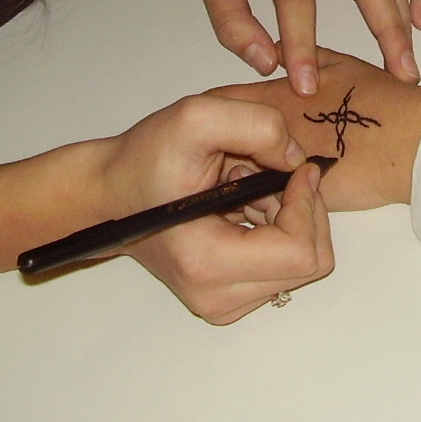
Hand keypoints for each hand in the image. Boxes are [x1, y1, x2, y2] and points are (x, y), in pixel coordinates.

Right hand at [97, 94, 333, 322]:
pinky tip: (242, 203)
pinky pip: (282, 267)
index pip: (301, 251)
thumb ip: (259, 127)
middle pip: (310, 262)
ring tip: (243, 185)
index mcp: (207, 263)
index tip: (294, 168)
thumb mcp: (196, 118)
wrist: (110, 193)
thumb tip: (298, 161)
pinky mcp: (227, 298)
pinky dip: (276, 229)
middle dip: (300, 209)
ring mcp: (222, 303)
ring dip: (287, 216)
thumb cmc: (143, 160)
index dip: (308, 203)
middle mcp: (216, 297)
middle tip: (266, 173)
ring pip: (301, 264)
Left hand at [209, 50, 420, 210]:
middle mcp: (268, 137)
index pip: (221, 102)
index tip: (221, 114)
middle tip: (241, 146)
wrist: (412, 146)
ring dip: (244, 175)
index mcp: (274, 97)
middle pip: (222, 143)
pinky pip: (267, 203)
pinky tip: (286, 191)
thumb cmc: (380, 102)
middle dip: (226, 145)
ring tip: (266, 171)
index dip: (218, 109)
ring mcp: (280, 171)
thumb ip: (302, 56)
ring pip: (241, 177)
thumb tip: (278, 48)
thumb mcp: (339, 66)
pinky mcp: (296, 200)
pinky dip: (268, 198)